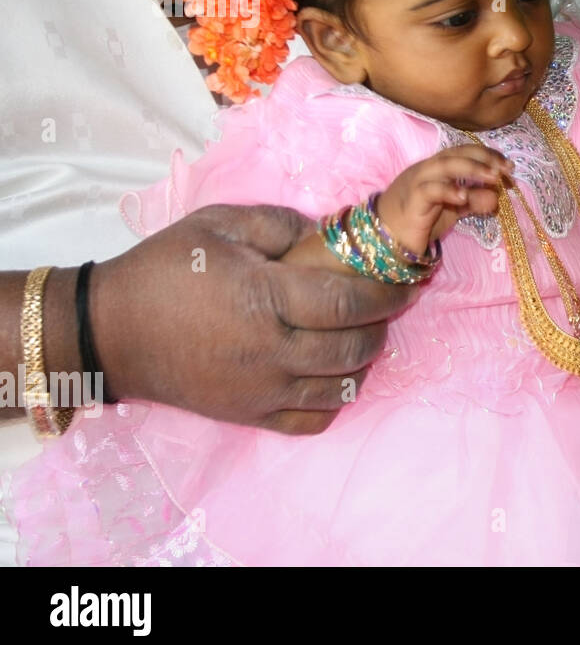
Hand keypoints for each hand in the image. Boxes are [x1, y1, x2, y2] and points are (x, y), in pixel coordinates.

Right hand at [91, 205, 419, 433]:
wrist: (108, 331)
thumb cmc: (165, 269)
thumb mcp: (220, 225)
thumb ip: (282, 224)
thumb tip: (332, 232)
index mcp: (264, 298)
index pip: (349, 303)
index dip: (387, 294)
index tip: (406, 280)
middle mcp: (269, 350)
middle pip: (354, 348)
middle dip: (382, 325)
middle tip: (389, 304)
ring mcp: (260, 390)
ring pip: (341, 388)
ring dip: (363, 362)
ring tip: (362, 335)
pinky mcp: (248, 416)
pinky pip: (311, 421)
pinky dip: (334, 400)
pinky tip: (333, 374)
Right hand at [376, 145, 512, 256]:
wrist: (386, 238)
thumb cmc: (419, 220)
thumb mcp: (452, 209)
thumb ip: (473, 201)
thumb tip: (497, 197)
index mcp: (436, 168)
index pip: (463, 152)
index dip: (487, 155)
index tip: (508, 165)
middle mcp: (426, 169)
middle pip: (456, 154)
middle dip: (483, 158)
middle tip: (505, 169)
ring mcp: (416, 182)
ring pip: (443, 166)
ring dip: (471, 169)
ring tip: (492, 177)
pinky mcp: (411, 200)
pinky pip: (429, 190)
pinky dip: (447, 190)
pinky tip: (464, 196)